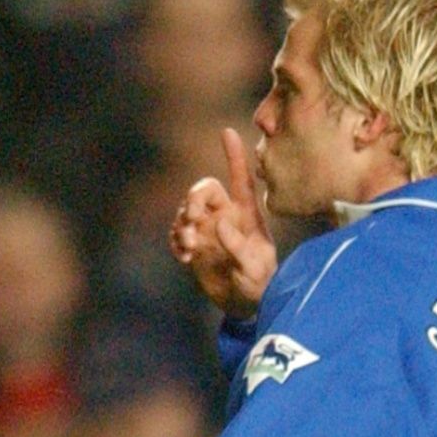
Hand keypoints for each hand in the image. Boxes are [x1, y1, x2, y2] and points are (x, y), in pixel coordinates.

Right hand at [171, 128, 276, 319]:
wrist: (248, 304)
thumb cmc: (260, 284)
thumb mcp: (255, 269)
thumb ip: (239, 247)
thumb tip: (219, 224)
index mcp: (246, 215)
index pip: (240, 179)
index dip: (234, 155)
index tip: (227, 131)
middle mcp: (226, 216)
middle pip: (203, 189)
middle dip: (193, 199)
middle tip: (192, 220)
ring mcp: (209, 230)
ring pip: (186, 210)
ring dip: (182, 225)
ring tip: (190, 247)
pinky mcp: (196, 245)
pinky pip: (177, 233)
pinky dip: (175, 242)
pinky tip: (185, 257)